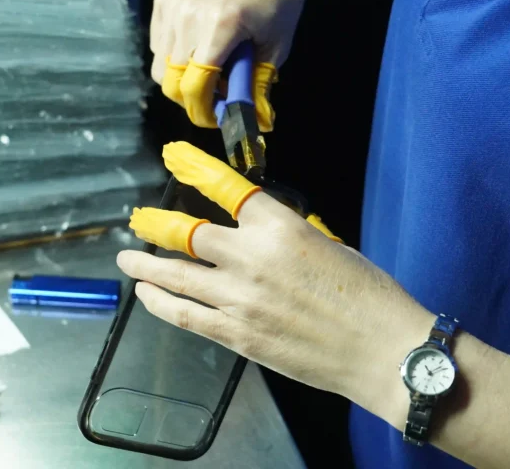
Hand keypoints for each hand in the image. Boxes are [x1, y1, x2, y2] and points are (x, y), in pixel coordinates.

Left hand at [118, 142, 433, 416]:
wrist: (382, 351)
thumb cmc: (367, 296)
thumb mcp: (329, 246)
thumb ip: (287, 237)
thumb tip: (259, 236)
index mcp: (281, 228)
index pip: (229, 189)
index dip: (198, 170)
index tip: (176, 157)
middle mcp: (252, 258)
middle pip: (189, 235)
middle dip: (158, 225)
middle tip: (139, 221)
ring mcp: (239, 300)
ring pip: (176, 277)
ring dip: (146, 266)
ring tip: (127, 260)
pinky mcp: (237, 335)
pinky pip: (185, 316)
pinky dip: (160, 303)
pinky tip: (147, 295)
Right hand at [149, 0, 333, 129]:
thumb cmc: (278, 0)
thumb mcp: (276, 48)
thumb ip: (256, 86)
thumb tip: (247, 124)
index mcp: (221, 26)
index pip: (194, 84)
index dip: (201, 110)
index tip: (213, 119)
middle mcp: (189, 13)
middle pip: (169, 79)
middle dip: (188, 98)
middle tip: (210, 98)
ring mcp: (172, 1)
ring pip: (159, 63)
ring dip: (180, 76)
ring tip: (207, 68)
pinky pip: (156, 40)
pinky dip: (173, 52)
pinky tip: (197, 43)